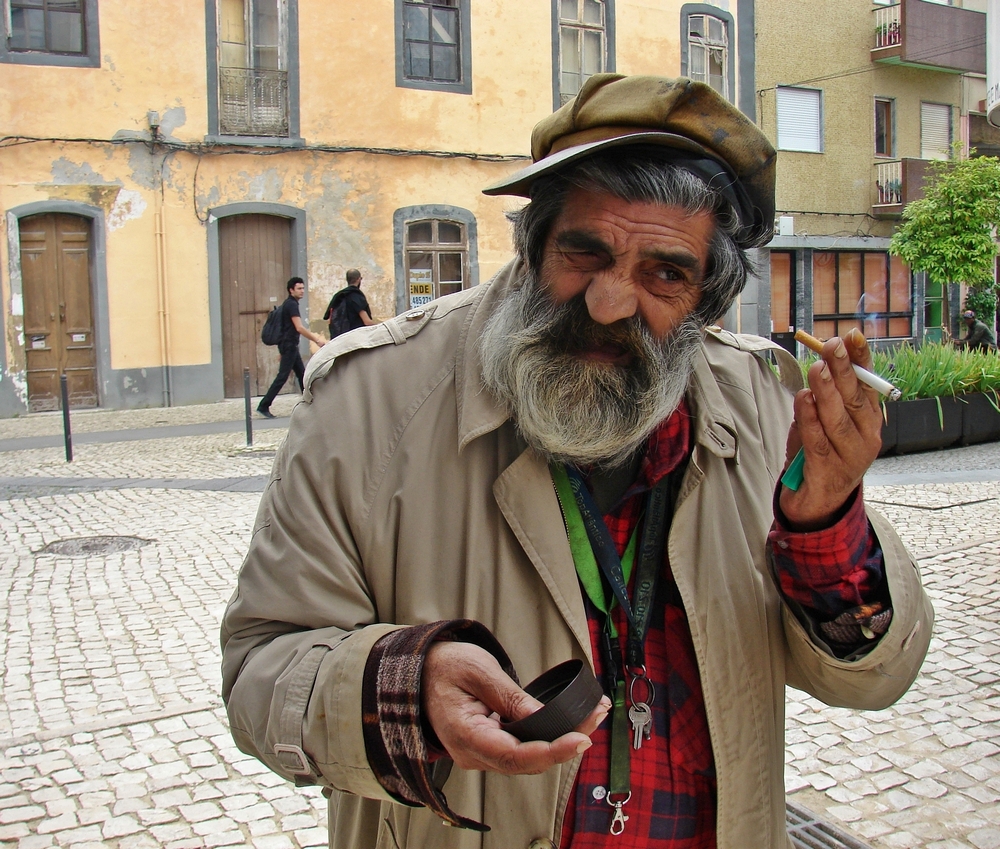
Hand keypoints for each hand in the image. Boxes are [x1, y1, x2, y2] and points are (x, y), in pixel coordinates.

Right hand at [421, 641, 609, 774]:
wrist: (420, 672)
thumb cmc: (443, 667)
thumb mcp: (478, 670)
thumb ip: (511, 697)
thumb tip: (544, 716)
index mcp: (466, 736)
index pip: (514, 756)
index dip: (551, 752)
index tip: (579, 739)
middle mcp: (473, 753)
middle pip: (527, 762)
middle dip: (567, 743)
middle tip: (598, 716)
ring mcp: (481, 753)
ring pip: (528, 759)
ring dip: (561, 741)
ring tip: (592, 715)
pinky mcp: (489, 746)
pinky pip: (522, 749)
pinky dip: (547, 737)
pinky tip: (569, 721)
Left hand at [779, 328, 882, 530]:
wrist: (818, 504)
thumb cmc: (821, 455)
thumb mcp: (825, 423)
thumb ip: (824, 397)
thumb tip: (820, 362)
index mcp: (869, 422)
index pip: (868, 385)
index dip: (861, 360)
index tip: (853, 336)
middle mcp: (866, 438)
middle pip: (855, 399)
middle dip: (843, 370)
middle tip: (832, 346)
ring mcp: (850, 457)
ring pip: (837, 419)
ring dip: (826, 392)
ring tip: (817, 369)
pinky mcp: (829, 472)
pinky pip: (818, 441)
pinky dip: (809, 419)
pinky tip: (803, 400)